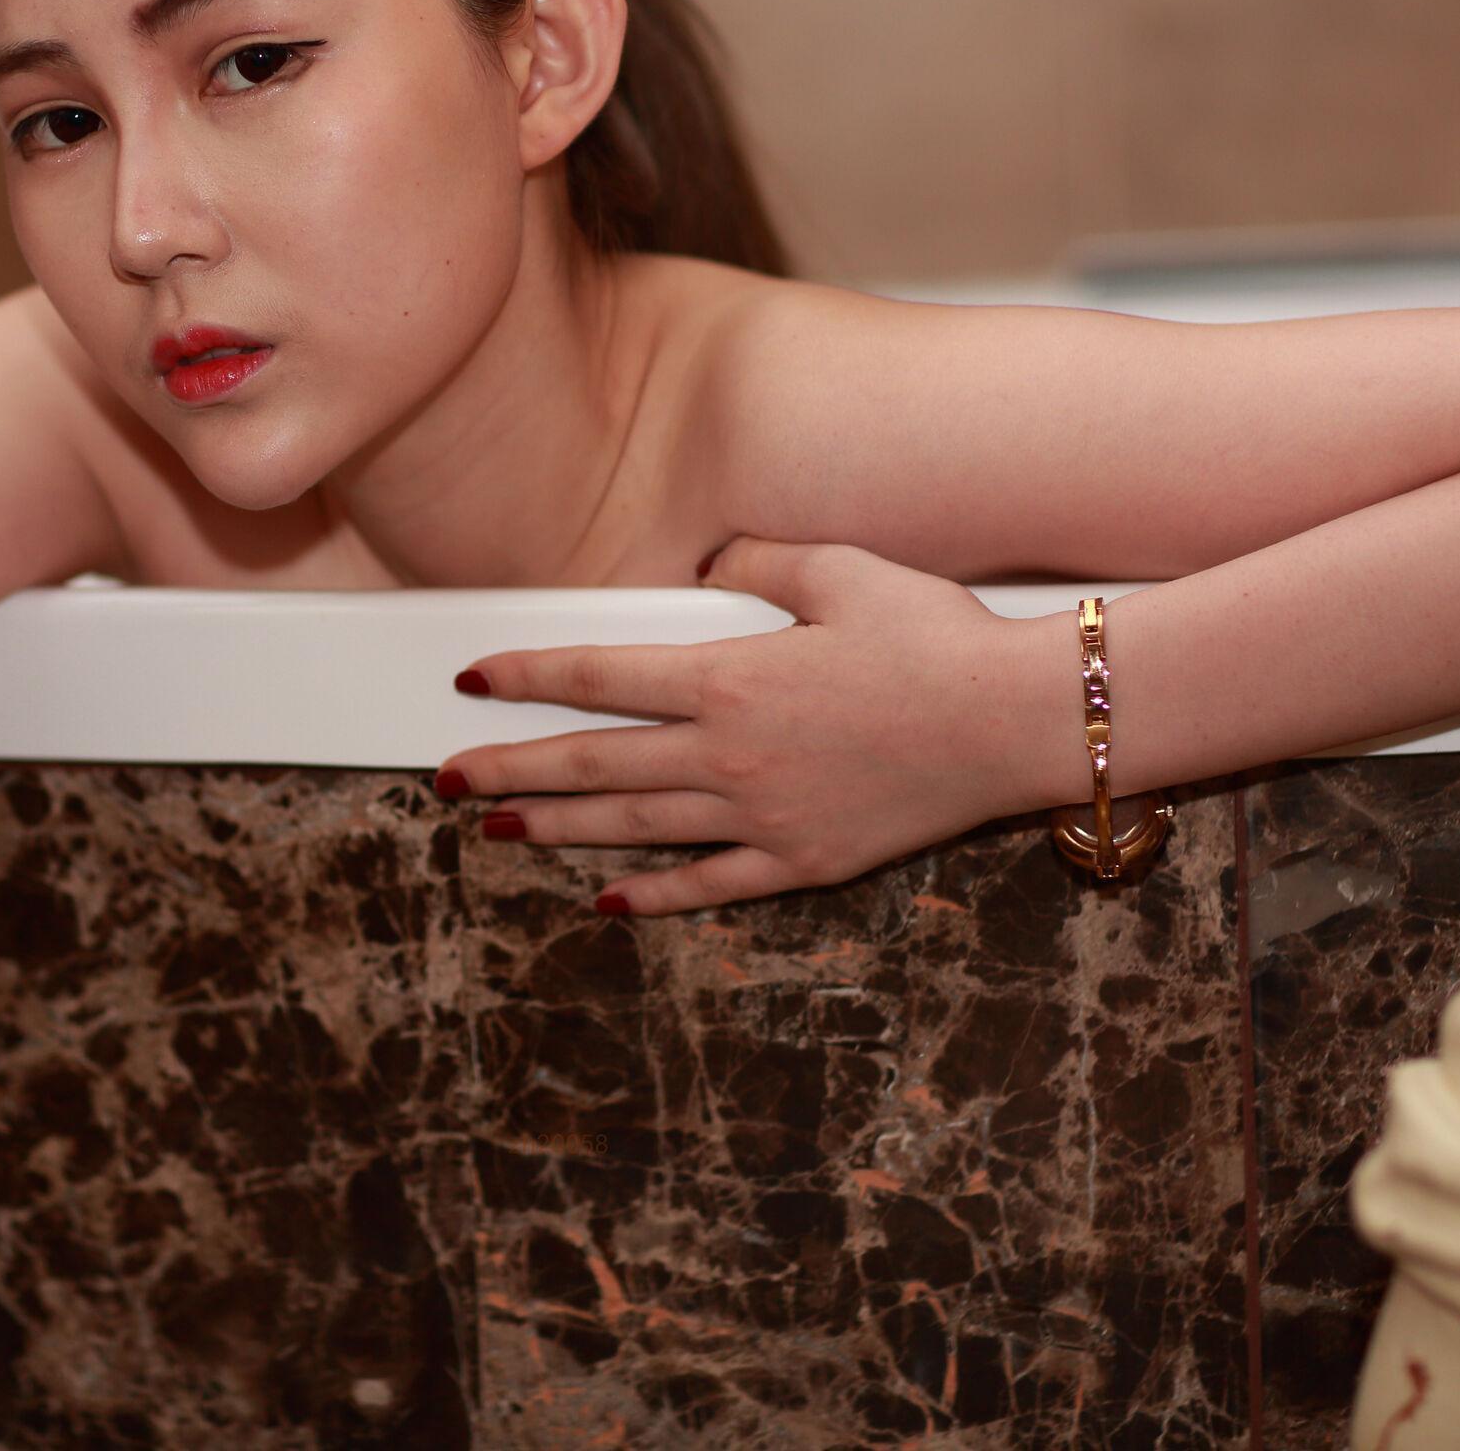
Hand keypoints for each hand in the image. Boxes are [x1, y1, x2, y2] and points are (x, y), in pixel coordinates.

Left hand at [436, 537, 1048, 915]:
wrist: (1013, 720)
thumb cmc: (935, 635)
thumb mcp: (839, 570)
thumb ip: (758, 560)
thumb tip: (707, 556)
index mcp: (728, 676)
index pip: (599, 675)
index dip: (527, 677)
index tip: (471, 681)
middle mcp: (729, 752)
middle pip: (595, 762)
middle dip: (511, 768)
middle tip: (446, 779)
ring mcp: (762, 815)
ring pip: (635, 825)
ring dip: (559, 827)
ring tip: (498, 829)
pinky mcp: (803, 860)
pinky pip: (711, 885)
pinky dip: (655, 897)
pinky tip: (608, 902)